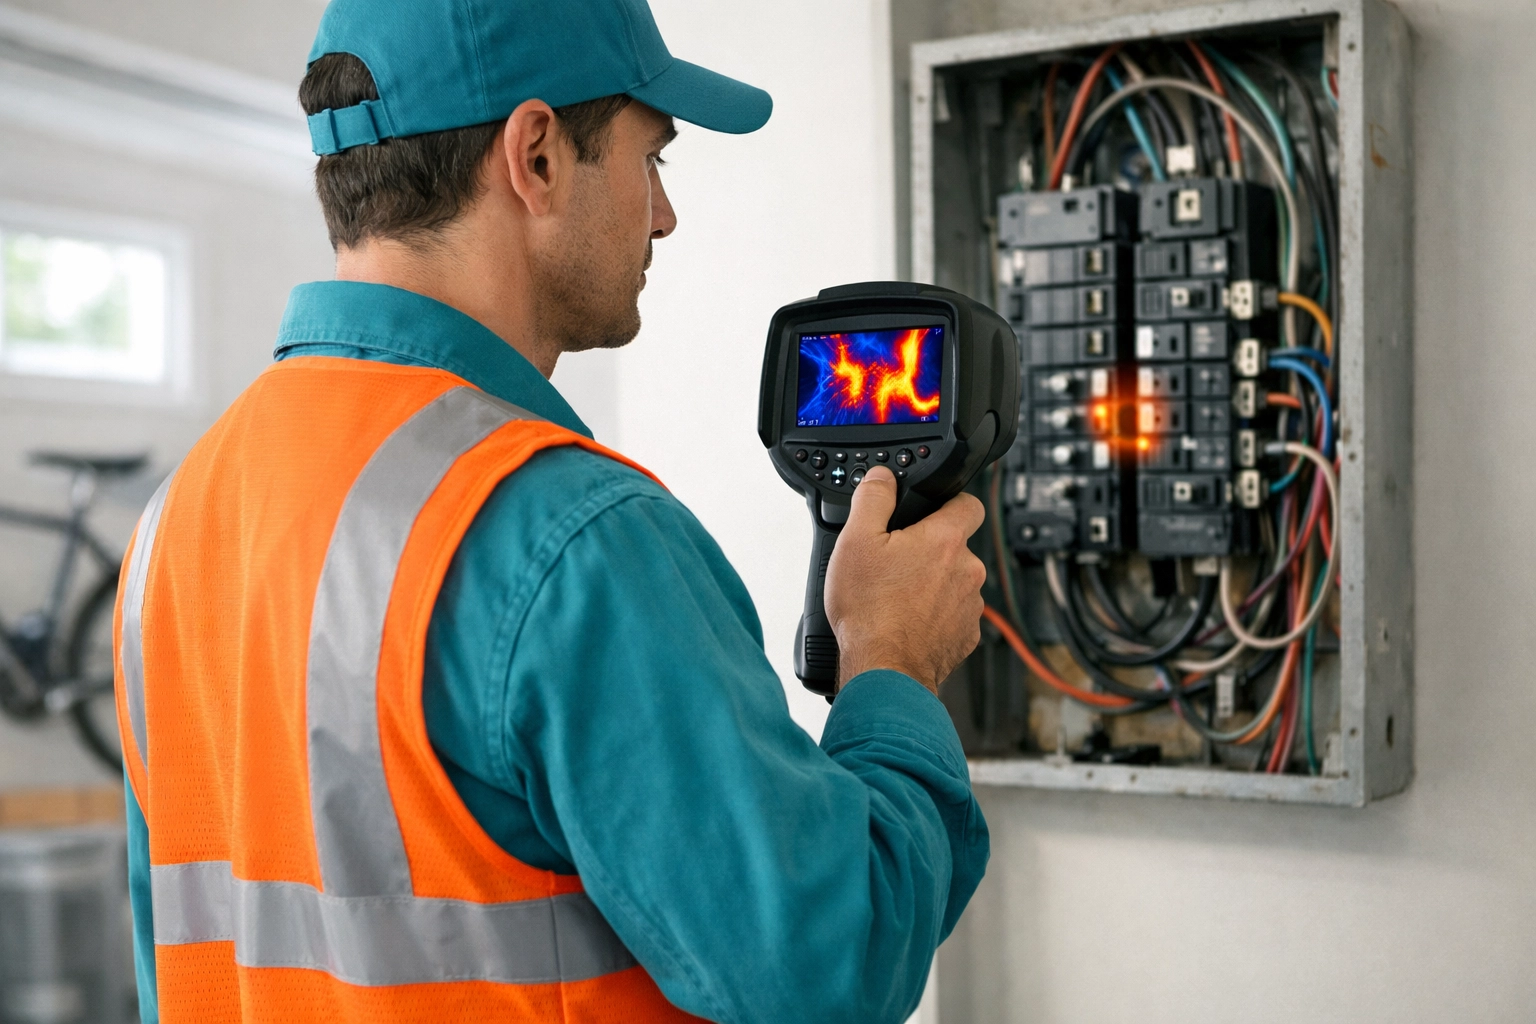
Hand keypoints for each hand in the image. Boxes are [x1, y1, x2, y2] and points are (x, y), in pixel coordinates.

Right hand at [824, 466, 986, 692]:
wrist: (883, 670)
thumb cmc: (870, 611)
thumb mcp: (855, 540)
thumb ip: (873, 498)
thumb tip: (882, 477)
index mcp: (945, 540)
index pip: (969, 503)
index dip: (951, 501)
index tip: (934, 509)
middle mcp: (967, 570)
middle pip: (956, 547)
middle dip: (930, 551)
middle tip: (896, 563)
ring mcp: (970, 606)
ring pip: (954, 582)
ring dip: (933, 585)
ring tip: (898, 597)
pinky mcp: (965, 637)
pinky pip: (953, 615)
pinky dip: (934, 616)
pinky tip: (907, 621)